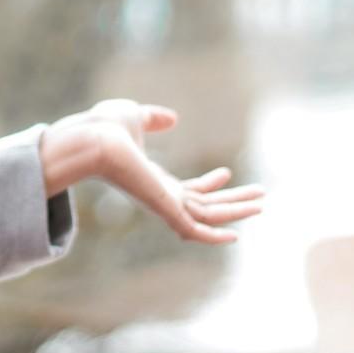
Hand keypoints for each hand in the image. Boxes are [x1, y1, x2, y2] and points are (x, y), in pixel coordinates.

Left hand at [39, 98, 265, 244]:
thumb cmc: (105, 127)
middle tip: (261, 197)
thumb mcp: (135, 117)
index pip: (188, 190)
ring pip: (208, 216)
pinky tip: (236, 235)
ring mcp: (163, 204)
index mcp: (153, 180)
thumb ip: (154, 118)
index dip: (210, 184)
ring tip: (262, 204)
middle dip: (234, 202)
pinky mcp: (164, 209)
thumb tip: (172, 118)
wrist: (92, 138)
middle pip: (205, 206)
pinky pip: (194, 229)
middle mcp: (160, 197)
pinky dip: (214, 236)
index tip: (227, 172)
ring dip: (236, 211)